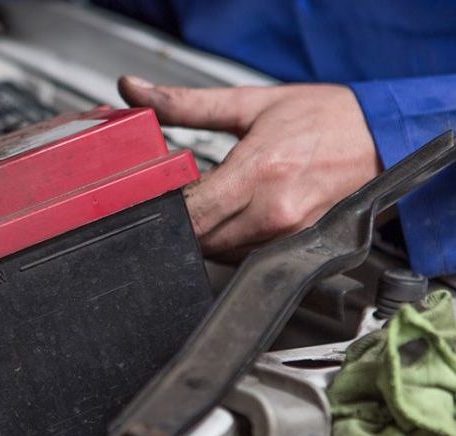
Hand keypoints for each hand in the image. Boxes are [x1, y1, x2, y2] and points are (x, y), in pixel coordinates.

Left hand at [119, 77, 380, 259]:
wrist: (387, 137)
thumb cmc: (328, 119)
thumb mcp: (251, 103)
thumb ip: (186, 105)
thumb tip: (135, 91)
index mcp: (258, 172)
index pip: (188, 213)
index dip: (163, 209)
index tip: (155, 195)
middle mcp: (274, 212)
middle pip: (199, 239)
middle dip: (181, 222)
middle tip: (181, 198)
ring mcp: (289, 234)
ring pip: (221, 252)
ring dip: (207, 233)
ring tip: (215, 202)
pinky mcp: (300, 247)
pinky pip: (247, 256)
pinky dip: (232, 241)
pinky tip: (238, 216)